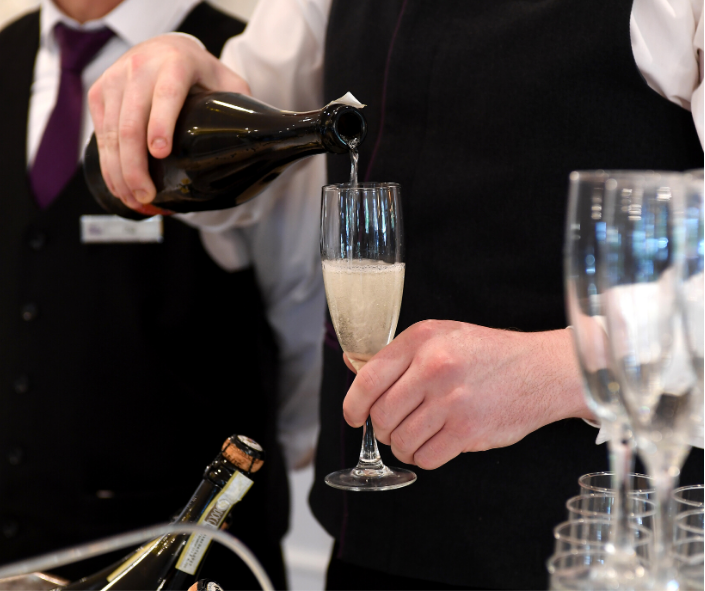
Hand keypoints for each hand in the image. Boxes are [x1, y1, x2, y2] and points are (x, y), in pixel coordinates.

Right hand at [88, 34, 249, 209]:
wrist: (166, 47)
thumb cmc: (202, 73)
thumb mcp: (228, 83)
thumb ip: (242, 107)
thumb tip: (262, 145)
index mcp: (176, 63)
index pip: (165, 94)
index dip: (160, 123)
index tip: (160, 153)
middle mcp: (140, 67)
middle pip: (131, 121)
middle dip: (135, 165)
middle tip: (148, 196)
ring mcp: (116, 79)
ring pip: (111, 132)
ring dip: (119, 172)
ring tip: (134, 200)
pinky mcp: (100, 93)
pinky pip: (101, 133)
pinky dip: (108, 164)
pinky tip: (120, 186)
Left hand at [343, 320, 593, 469]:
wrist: (541, 369)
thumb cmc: (487, 353)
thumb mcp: (440, 336)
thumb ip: (398, 354)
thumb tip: (353, 367)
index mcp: (421, 339)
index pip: (367, 379)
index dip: (353, 405)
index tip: (354, 416)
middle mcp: (434, 366)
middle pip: (381, 415)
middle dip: (382, 429)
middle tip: (395, 427)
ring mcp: (452, 400)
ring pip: (401, 441)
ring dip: (404, 446)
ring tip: (419, 435)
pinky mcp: (469, 430)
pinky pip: (426, 458)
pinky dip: (424, 458)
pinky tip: (435, 444)